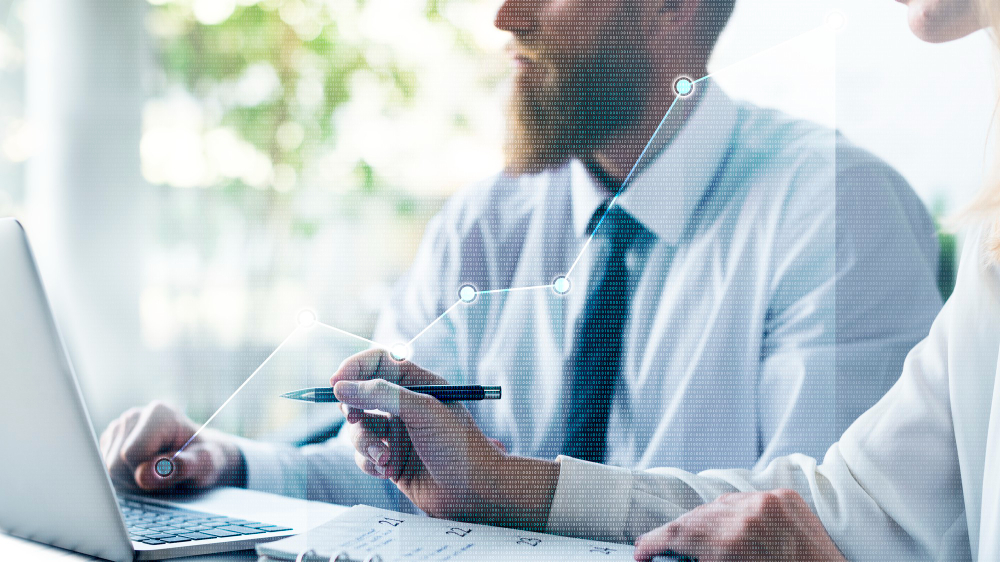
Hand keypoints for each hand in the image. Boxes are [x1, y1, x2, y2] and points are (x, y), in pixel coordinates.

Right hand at [99, 401, 243, 491]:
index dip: (148, 471)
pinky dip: (121, 477)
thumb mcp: (205, 464)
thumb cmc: (204, 458)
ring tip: (153, 471)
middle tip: (162, 474)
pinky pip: (103, 469)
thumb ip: (182, 467)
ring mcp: (119, 427)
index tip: (169, 469)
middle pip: (114, 463)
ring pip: (106, 468)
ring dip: (129, 479)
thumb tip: (148, 474)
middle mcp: (134, 415)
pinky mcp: (110, 440)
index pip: (131, 454)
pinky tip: (141, 470)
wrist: (199, 455)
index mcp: (159, 413)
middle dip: (136, 478)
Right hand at [331, 349, 557, 529]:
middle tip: (354, 418)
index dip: (355, 368)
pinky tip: (389, 471)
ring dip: (366, 443)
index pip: (378, 362)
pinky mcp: (389, 458)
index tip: (336, 382)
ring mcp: (396, 432)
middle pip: (360, 394)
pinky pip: (362, 454)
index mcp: (418, 383)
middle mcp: (404, 405)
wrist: (473, 493)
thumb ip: (382, 395)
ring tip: (386, 457)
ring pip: (357, 428)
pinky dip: (370, 462)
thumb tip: (342, 387)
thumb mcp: (422, 411)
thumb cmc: (457, 446)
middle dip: (353, 408)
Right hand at [632, 490, 845, 561]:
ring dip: (709, 522)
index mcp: (730, 543)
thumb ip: (700, 561)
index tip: (642, 553)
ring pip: (720, 504)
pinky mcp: (786, 497)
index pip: (676, 534)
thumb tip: (673, 555)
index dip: (652, 543)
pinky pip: (749, 499)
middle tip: (669, 550)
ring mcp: (768, 502)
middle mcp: (747, 516)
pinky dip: (739, 513)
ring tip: (709, 542)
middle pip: (695, 517)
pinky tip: (741, 530)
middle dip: (680, 535)